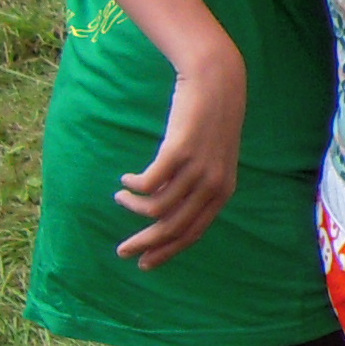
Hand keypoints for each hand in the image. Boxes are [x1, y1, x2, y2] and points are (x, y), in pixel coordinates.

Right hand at [113, 43, 244, 267]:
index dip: (167, 251)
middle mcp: (212, 185)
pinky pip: (148, 183)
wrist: (217, 82)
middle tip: (122, 251)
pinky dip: (134, 187)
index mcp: (223, 192)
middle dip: (145, 243)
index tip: (146, 263)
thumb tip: (165, 210)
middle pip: (173, 227)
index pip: (193, 233)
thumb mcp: (211, 158)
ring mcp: (197, 169)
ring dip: (134, 207)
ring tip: (121, 198)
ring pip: (157, 208)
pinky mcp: (179, 152)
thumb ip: (196, 185)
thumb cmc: (209, 120)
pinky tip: (126, 181)